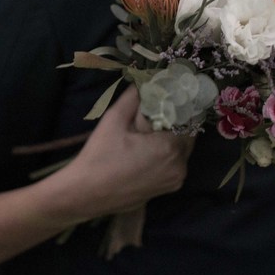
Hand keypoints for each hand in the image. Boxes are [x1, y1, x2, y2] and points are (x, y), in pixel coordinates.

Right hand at [63, 84, 195, 218]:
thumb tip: (145, 80)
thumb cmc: (100, 156)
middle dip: (178, 120)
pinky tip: (150, 147)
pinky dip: (169, 153)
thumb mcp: (114, 119)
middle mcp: (180, 165)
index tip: (170, 94)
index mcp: (169, 147)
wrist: (86, 194)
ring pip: (183, 150)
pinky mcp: (168, 189)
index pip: (187, 118)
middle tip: (161, 108)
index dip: (180, 104)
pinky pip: (176, 164)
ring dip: (174, 137)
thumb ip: (133, 97)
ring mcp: (175, 180)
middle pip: (188, 134)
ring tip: (154, 126)